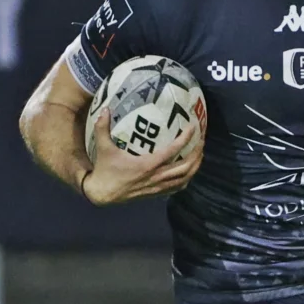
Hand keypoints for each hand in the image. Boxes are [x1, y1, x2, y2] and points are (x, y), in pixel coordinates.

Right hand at [83, 109, 203, 203]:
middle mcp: (156, 177)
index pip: (172, 151)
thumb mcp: (103, 148)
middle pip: (185, 167)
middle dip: (196, 154)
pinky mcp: (156, 193)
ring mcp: (157, 186)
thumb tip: (105, 109)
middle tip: (201, 141)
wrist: (102, 194)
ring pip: (184, 179)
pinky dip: (186, 179)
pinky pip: (177, 187)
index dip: (185, 139)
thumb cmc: (105, 170)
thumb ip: (103, 128)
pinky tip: (189, 171)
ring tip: (199, 154)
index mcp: (147, 165)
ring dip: (195, 167)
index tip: (193, 128)